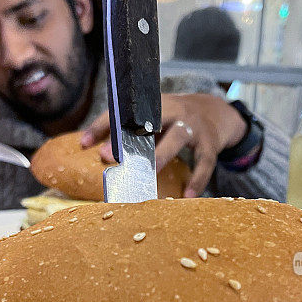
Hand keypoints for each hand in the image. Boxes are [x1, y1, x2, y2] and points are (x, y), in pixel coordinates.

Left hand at [80, 93, 245, 196]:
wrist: (216, 112)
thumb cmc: (175, 119)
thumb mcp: (152, 119)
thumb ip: (124, 129)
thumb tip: (86, 145)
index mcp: (155, 105)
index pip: (125, 113)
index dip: (103, 125)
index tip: (84, 144)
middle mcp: (175, 111)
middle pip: (152, 122)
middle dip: (131, 139)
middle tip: (110, 158)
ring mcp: (194, 127)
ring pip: (177, 138)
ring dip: (161, 155)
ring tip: (149, 174)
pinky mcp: (210, 144)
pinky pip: (204, 163)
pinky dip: (197, 180)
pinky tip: (187, 195)